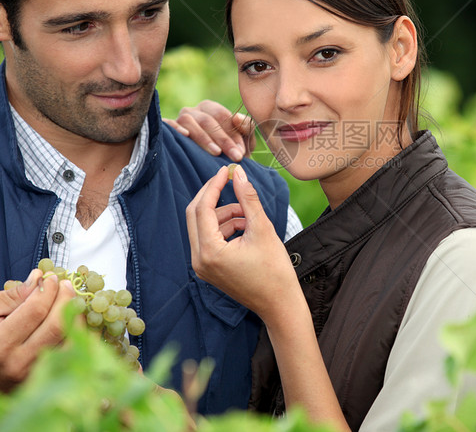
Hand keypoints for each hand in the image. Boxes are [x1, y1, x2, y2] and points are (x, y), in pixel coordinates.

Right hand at [0, 269, 75, 391]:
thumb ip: (10, 294)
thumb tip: (39, 279)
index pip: (36, 310)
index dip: (48, 289)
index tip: (52, 277)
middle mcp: (18, 361)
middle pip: (57, 325)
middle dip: (66, 298)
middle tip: (66, 285)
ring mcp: (34, 374)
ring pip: (70, 340)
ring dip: (75, 315)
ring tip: (70, 300)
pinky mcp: (44, 379)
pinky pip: (71, 354)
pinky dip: (77, 333)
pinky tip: (72, 320)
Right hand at [163, 100, 255, 161]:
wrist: (211, 168)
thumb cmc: (228, 150)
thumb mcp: (242, 140)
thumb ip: (246, 128)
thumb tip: (237, 118)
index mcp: (210, 108)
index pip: (222, 116)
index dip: (233, 133)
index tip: (241, 152)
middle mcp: (193, 111)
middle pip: (207, 120)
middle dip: (222, 139)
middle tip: (235, 156)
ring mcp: (179, 119)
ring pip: (188, 121)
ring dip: (203, 137)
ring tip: (216, 152)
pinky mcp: (167, 129)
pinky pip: (169, 124)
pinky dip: (176, 128)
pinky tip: (185, 135)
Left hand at [186, 164, 299, 322]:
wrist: (280, 304)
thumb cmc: (274, 271)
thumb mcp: (262, 229)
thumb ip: (248, 199)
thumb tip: (239, 173)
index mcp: (209, 252)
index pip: (202, 209)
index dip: (214, 185)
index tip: (226, 170)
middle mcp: (199, 260)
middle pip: (195, 215)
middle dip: (213, 195)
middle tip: (229, 179)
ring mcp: (202, 266)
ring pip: (204, 226)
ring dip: (224, 213)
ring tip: (249, 214)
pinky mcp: (209, 268)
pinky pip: (210, 238)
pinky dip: (225, 227)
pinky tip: (246, 226)